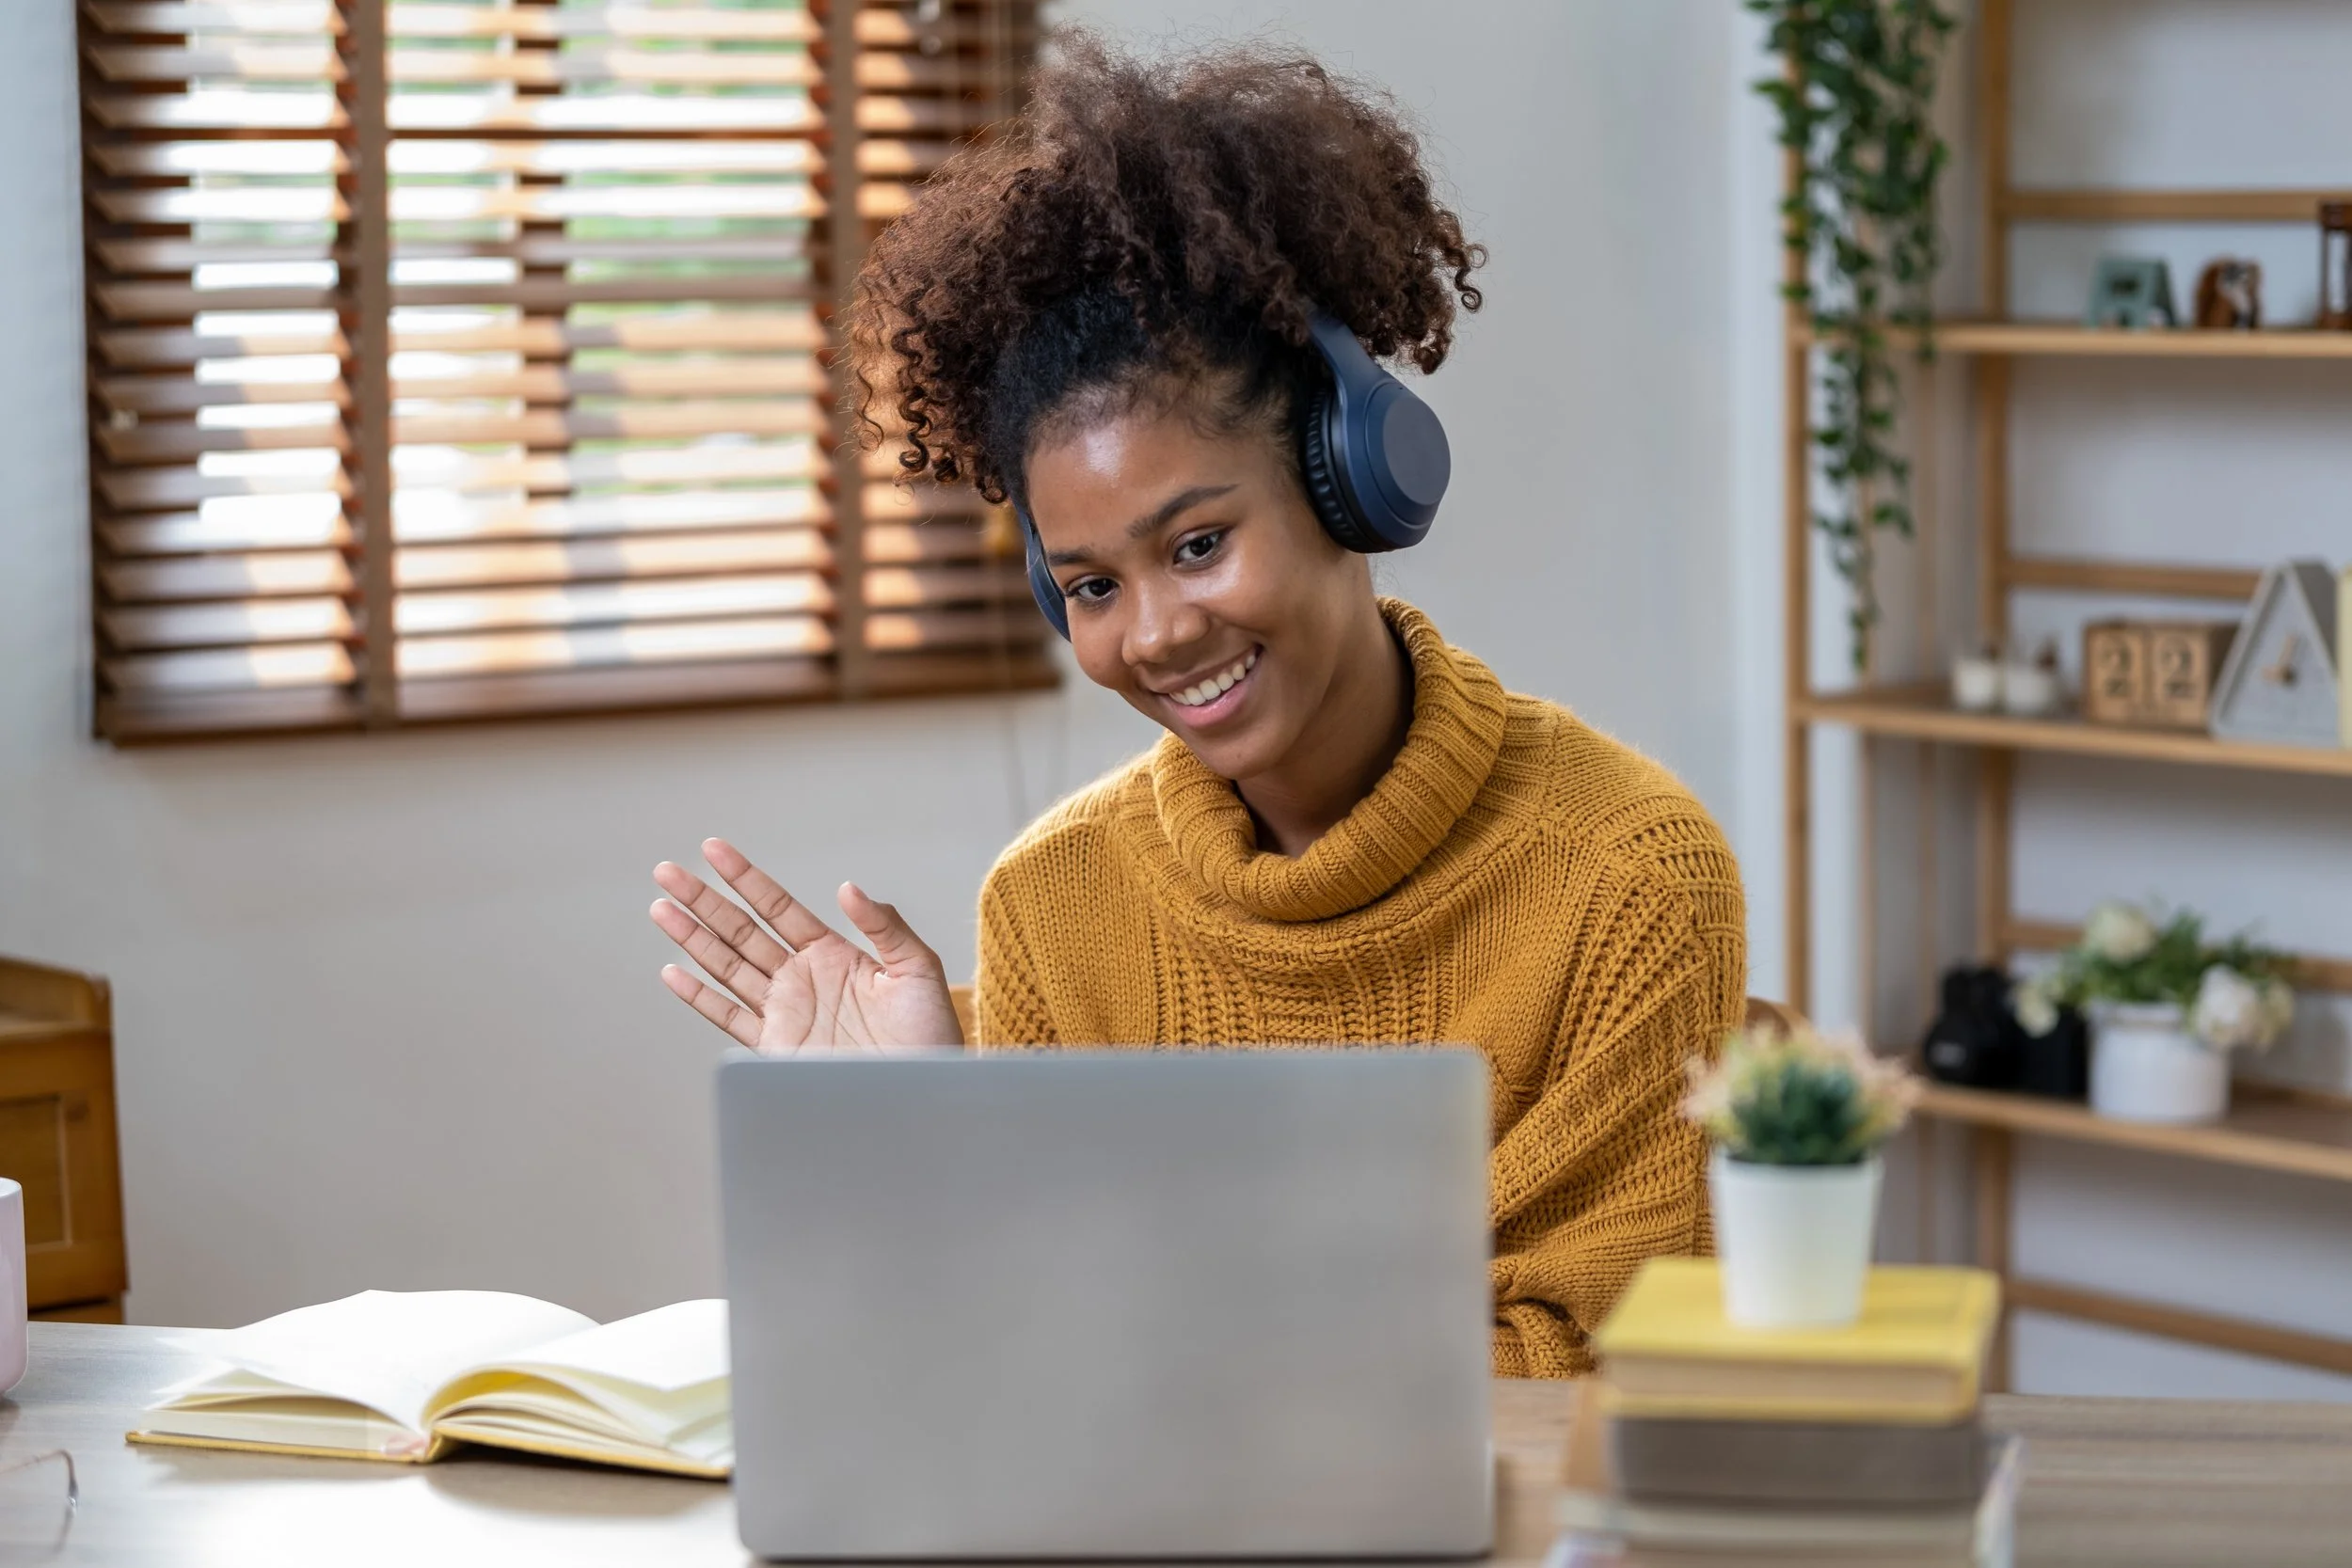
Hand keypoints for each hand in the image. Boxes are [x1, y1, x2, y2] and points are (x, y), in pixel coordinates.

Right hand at [649, 838, 963, 1053]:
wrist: (923, 1094)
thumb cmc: (930, 1036)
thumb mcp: (918, 970)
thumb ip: (886, 926)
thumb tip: (848, 888)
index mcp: (833, 954)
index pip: (778, 907)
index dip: (745, 878)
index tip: (713, 850)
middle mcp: (802, 979)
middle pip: (741, 930)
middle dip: (703, 901)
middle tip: (666, 872)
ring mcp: (785, 1013)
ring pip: (726, 966)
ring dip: (692, 938)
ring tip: (660, 909)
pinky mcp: (776, 1048)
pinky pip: (729, 1017)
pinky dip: (700, 996)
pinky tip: (673, 972)